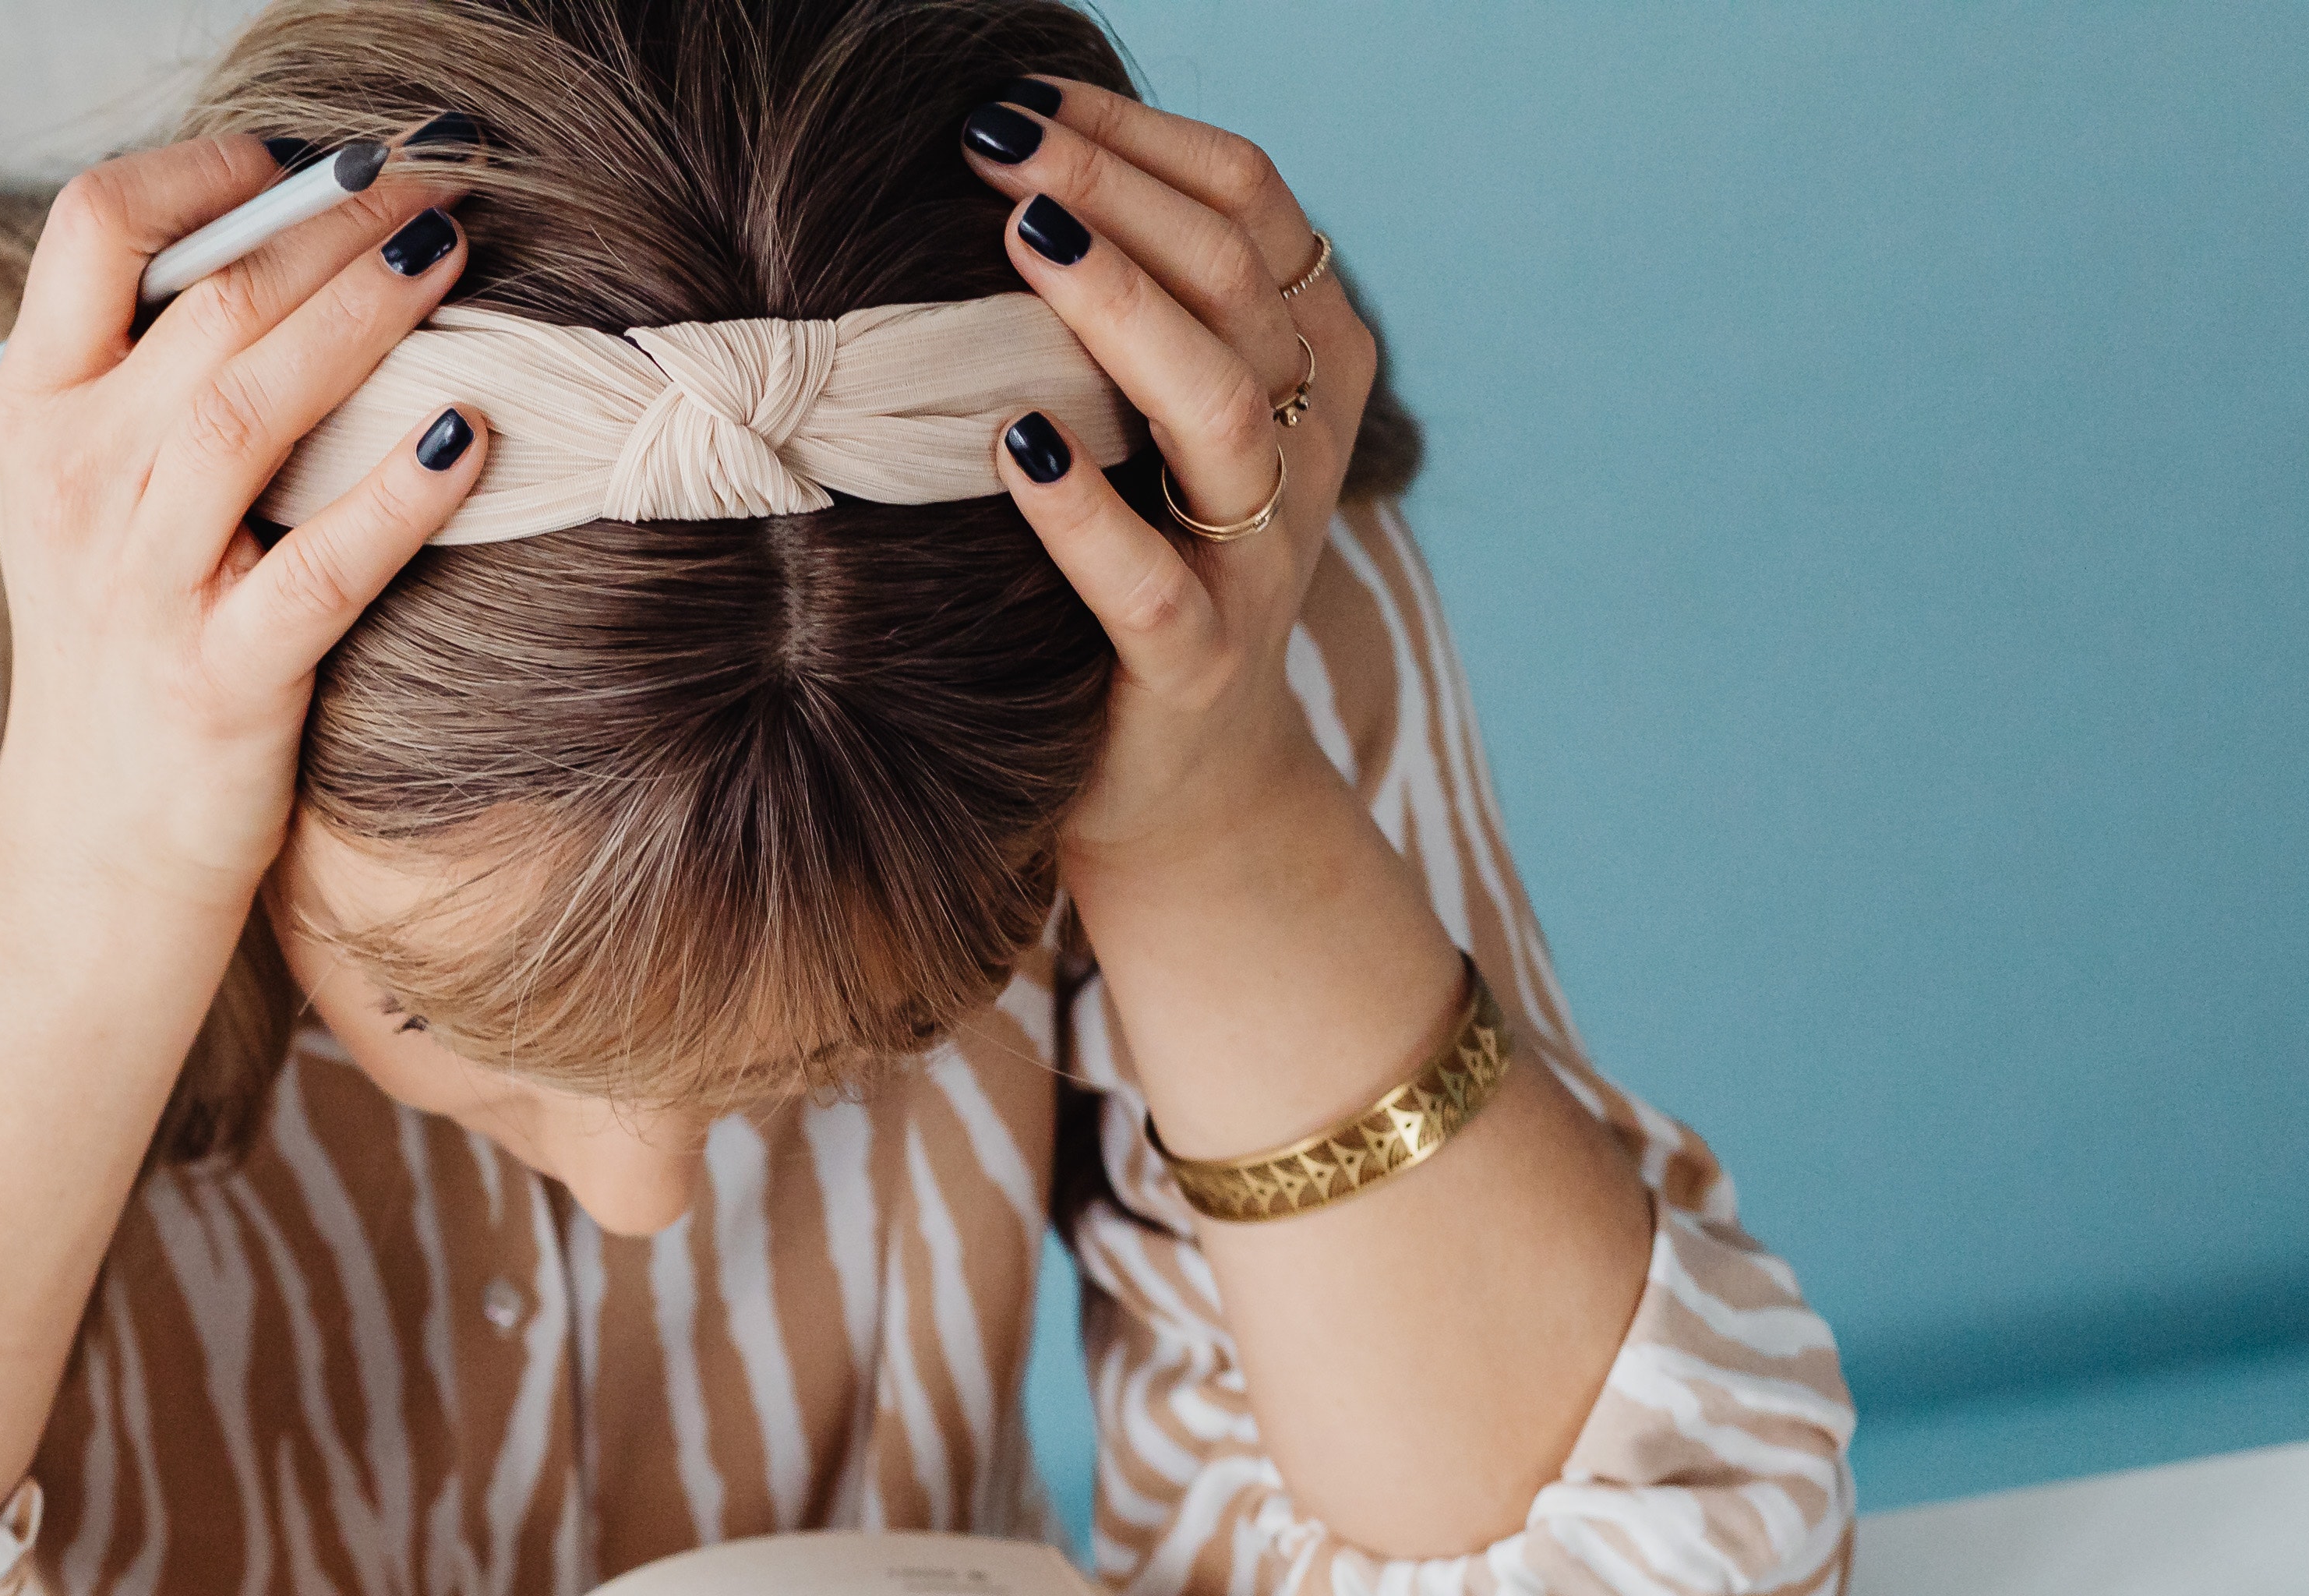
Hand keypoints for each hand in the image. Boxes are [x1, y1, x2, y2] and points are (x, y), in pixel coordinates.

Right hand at [0, 137, 493, 919]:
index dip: (206, 170)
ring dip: (365, 314)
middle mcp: (73, 487)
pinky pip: (319, 570)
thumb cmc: (121, 637)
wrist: (93, 843)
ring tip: (453, 256)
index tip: (301, 162)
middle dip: (332, 222)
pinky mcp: (220, 682)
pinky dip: (399, 498)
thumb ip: (146, 368)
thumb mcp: (89, 490)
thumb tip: (283, 230)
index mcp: (36, 415)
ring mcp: (141, 587)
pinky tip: (469, 437)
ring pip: (249, 407)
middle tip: (430, 185)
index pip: (93, 228)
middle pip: (205, 300)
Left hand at [957, 85, 1380, 879]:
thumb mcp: (1158, 426)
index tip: (1028, 97)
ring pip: (1220, 407)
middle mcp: (1303, 447)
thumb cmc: (1142, 566)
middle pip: (1234, 282)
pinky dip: (1082, 514)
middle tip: (997, 140)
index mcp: (1312, 364)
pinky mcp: (1195, 666)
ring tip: (1018, 240)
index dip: (1145, 142)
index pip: (1253, 207)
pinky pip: (1151, 583)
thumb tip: (1020, 170)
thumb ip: (1134, 314)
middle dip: (1116, 193)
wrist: (1180, 785)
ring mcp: (1258, 560)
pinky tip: (1012, 445)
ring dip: (1119, 310)